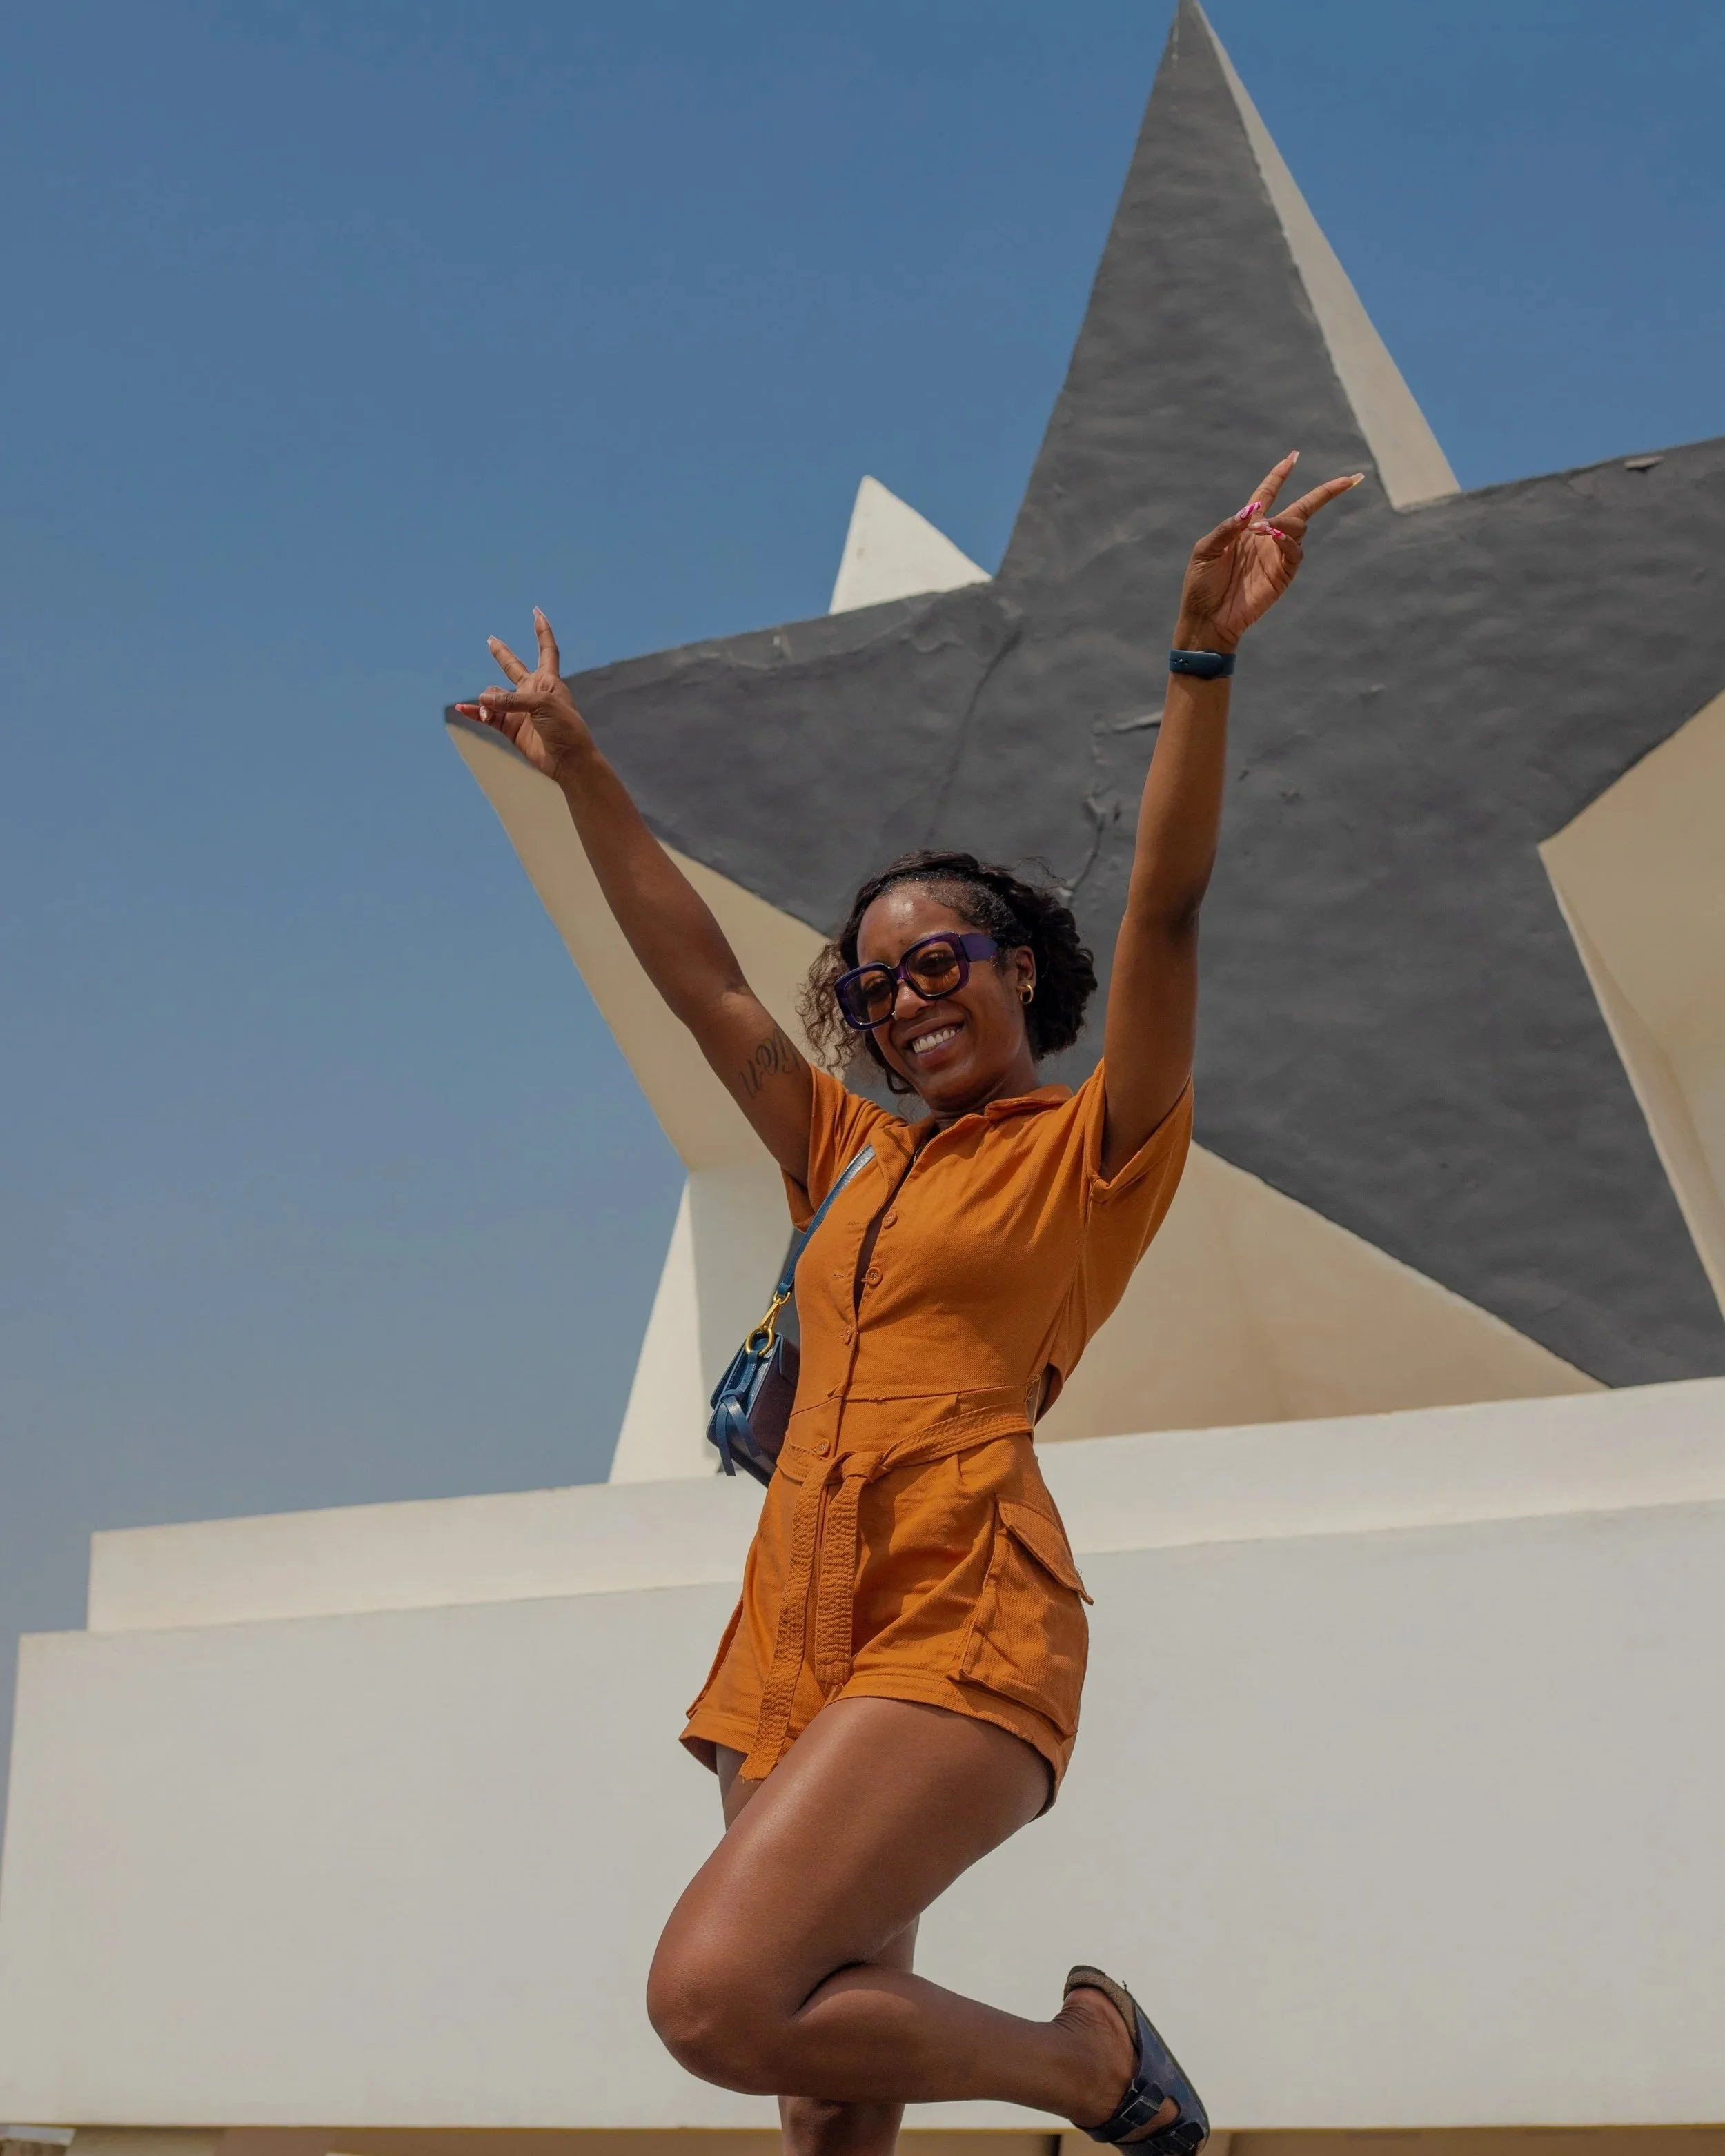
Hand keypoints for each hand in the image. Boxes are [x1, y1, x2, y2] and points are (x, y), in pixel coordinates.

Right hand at [453, 609, 590, 781]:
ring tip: (489, 711)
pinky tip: (463, 709)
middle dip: (502, 654)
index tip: (536, 612)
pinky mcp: (511, 727)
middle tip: (491, 640)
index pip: (546, 649)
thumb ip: (511, 700)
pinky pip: (488, 715)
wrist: (568, 760)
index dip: (542, 630)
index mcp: (548, 680)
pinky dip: (476, 712)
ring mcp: (520, 710)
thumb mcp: (541, 705)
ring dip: (488, 700)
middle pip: (513, 667)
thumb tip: (483, 699)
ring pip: (494, 695)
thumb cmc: (565, 728)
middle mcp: (532, 692)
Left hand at [1173, 453, 1361, 652]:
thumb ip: (1227, 528)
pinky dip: (1288, 540)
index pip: (1268, 493)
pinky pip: (1295, 552)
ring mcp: (1276, 555)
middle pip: (1301, 508)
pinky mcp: (1282, 575)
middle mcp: (1265, 537)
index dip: (1280, 475)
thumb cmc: (1201, 585)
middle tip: (1349, 479)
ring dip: (1285, 521)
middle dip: (1326, 493)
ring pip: (1299, 526)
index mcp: (1245, 527)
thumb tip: (1251, 509)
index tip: (1293, 457)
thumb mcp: (1205, 551)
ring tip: (1264, 528)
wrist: (1207, 619)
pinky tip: (1275, 536)